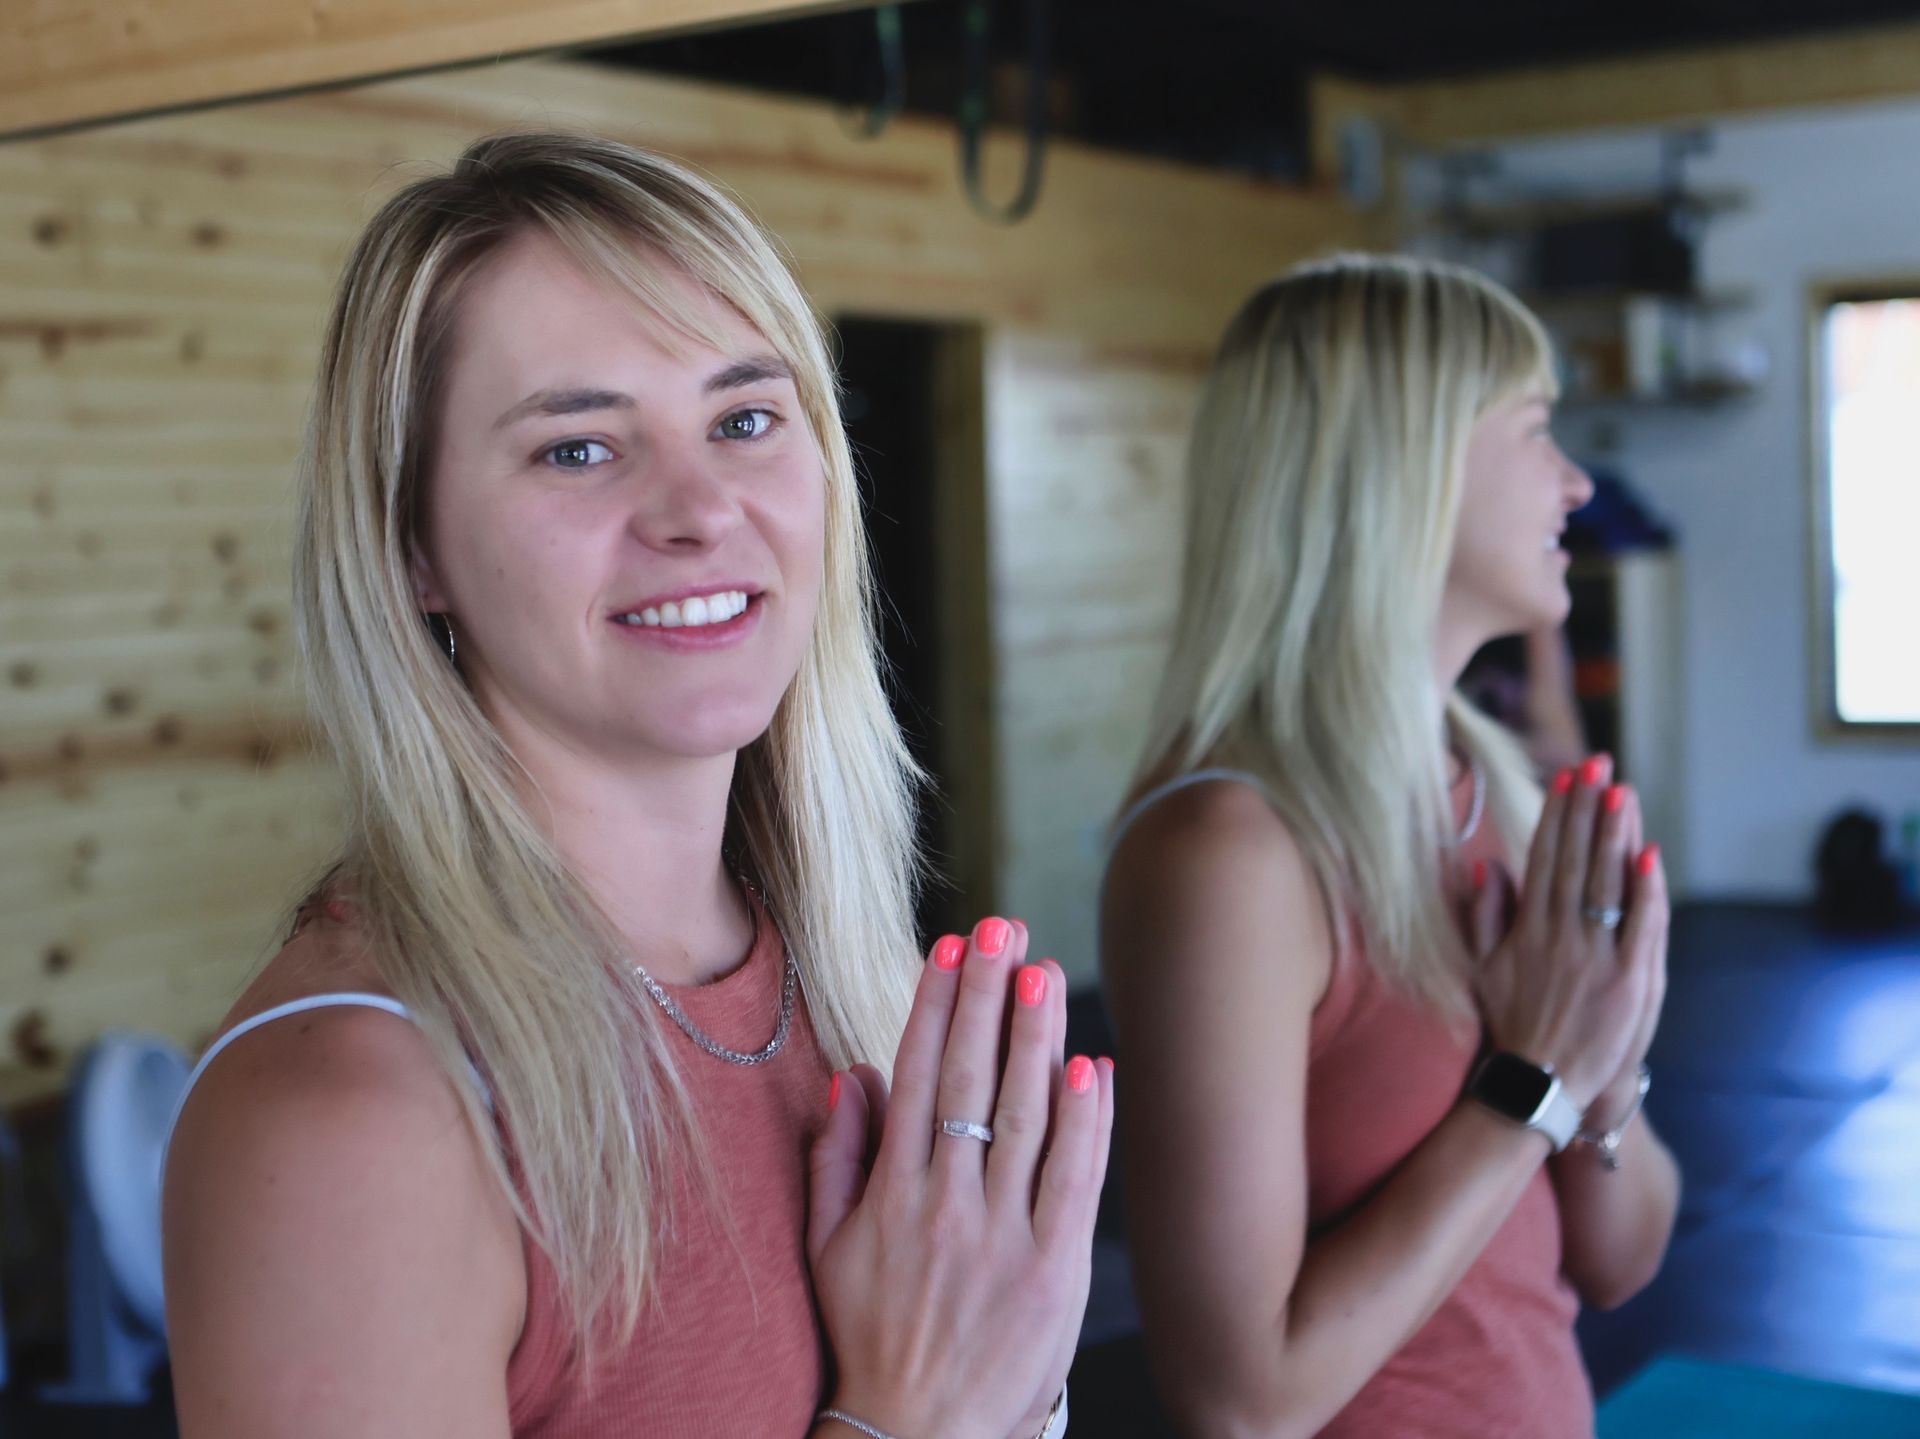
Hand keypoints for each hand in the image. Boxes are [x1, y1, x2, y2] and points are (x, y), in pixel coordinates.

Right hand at [807, 919, 1112, 1438]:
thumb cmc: (870, 1338)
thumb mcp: (827, 1251)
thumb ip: (836, 1160)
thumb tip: (852, 1075)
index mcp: (890, 1196)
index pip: (915, 1078)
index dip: (935, 1006)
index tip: (952, 946)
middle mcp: (944, 1207)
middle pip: (970, 1081)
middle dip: (987, 997)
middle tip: (1004, 925)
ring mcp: (1000, 1239)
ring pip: (1023, 1117)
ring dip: (1035, 1037)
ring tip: (1043, 972)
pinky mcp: (1052, 1274)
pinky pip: (1072, 1182)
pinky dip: (1084, 1121)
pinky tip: (1090, 1065)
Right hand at [1467, 755, 1664, 1110]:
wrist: (1540, 1084)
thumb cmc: (1512, 1024)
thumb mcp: (1483, 968)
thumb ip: (1485, 916)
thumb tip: (1487, 866)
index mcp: (1528, 929)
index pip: (1544, 858)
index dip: (1557, 816)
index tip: (1566, 779)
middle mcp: (1561, 936)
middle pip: (1577, 860)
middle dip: (1588, 809)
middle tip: (1599, 765)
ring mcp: (1597, 957)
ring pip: (1608, 883)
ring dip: (1616, 834)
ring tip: (1622, 792)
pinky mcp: (1630, 982)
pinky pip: (1641, 926)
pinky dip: (1646, 890)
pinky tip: (1649, 854)